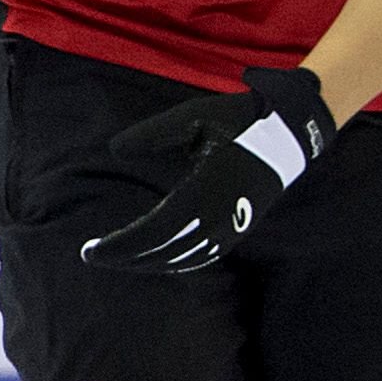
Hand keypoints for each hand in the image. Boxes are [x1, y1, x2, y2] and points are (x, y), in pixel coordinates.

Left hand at [81, 66, 334, 274]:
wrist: (290, 135)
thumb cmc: (239, 122)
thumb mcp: (193, 118)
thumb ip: (152, 134)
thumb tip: (114, 150)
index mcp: (206, 188)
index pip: (155, 232)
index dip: (121, 246)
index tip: (92, 249)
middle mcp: (219, 215)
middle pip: (165, 252)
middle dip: (126, 258)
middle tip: (93, 255)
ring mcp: (232, 226)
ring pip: (183, 259)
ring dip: (147, 262)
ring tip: (119, 257)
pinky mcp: (238, 229)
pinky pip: (202, 257)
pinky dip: (174, 262)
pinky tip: (156, 259)